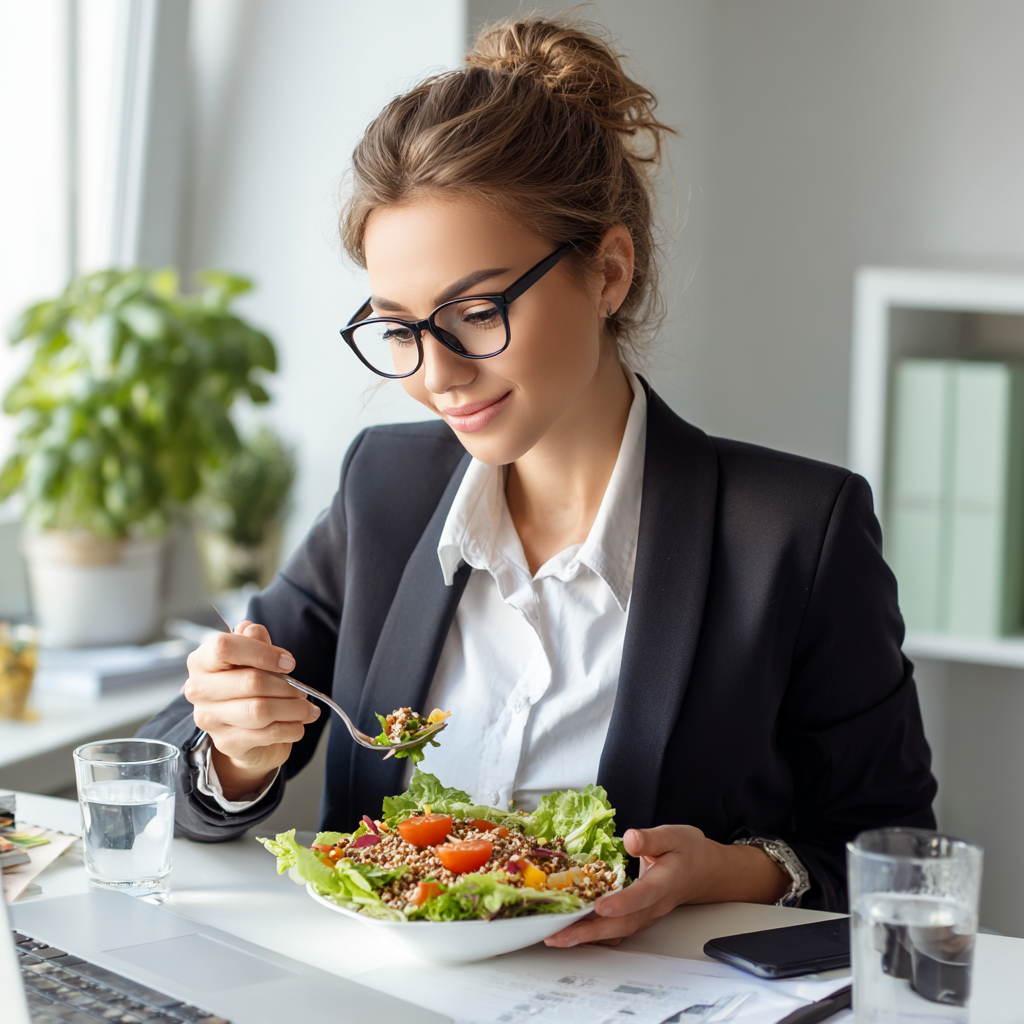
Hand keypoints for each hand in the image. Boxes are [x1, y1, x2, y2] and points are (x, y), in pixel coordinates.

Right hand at [183, 621, 319, 798]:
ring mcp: (210, 719)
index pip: (225, 647)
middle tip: (302, 690)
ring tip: (306, 708)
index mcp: (202, 661)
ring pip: (260, 710)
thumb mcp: (253, 657)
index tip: (288, 663)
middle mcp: (199, 690)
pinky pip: (267, 734)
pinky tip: (298, 724)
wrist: (243, 731)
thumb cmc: (248, 686)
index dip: (262, 652)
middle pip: (251, 681)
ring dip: (293, 709)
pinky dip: (291, 728)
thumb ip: (254, 640)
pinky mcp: (226, 742)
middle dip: (286, 686)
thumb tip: (253, 631)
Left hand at [544, 825, 789, 947]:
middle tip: (560, 934)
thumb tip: (630, 838)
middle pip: (623, 924)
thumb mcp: (673, 836)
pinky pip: (616, 931)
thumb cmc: (686, 851)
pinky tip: (572, 933)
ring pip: (617, 932)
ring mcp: (646, 916)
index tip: (599, 906)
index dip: (622, 903)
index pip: (643, 896)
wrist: (702, 871)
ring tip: (557, 938)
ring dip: (587, 937)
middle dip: (591, 931)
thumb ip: (651, 838)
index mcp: (664, 882)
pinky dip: (594, 935)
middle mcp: (654, 906)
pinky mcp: (638, 918)